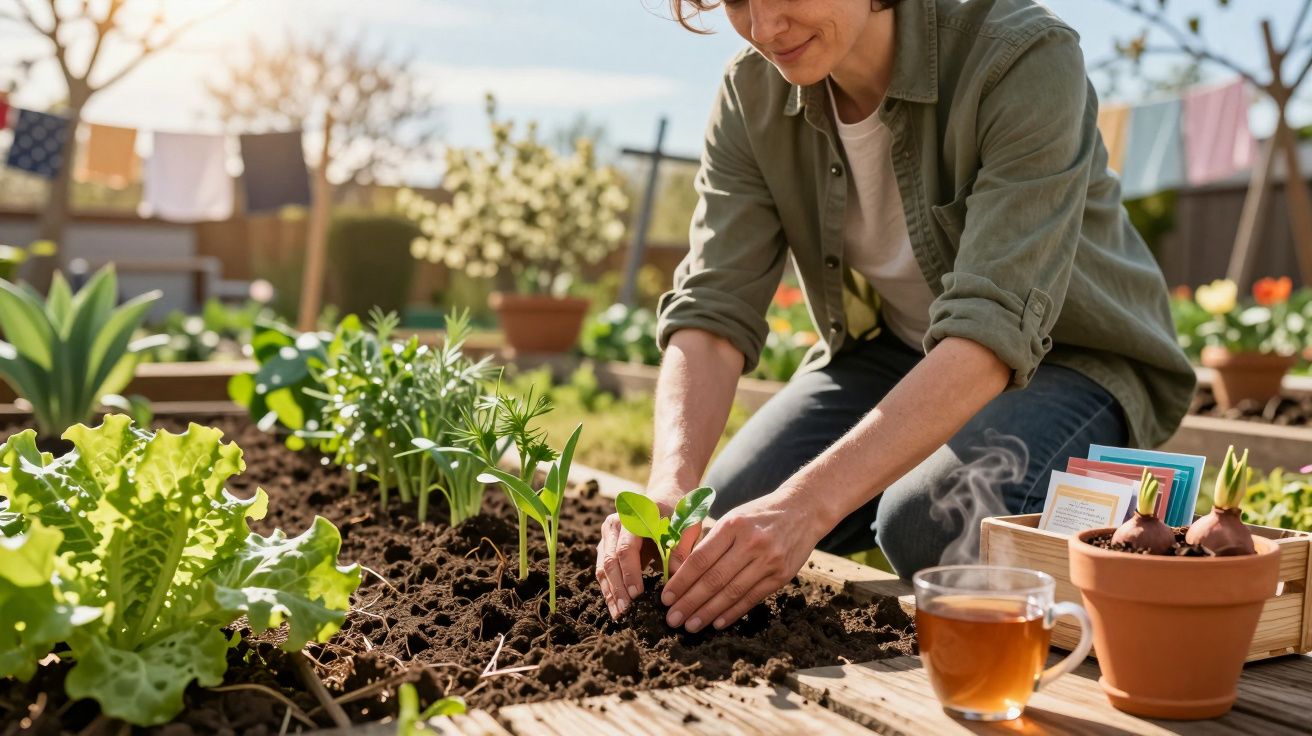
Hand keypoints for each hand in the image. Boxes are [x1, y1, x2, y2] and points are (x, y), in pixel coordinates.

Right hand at [595, 494, 702, 618]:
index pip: (626, 548)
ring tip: (620, 616)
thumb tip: (677, 576)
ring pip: (602, 568)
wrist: (664, 498)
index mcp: (632, 517)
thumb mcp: (684, 525)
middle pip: (609, 560)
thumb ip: (681, 547)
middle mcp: (613, 525)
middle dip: (617, 588)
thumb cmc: (677, 513)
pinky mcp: (606, 548)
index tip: (637, 594)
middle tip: (626, 611)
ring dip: (610, 593)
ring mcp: (607, 537)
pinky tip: (616, 608)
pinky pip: (603, 572)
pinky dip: (609, 590)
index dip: (630, 572)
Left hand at [660, 489, 826, 632]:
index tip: (665, 597)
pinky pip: (752, 598)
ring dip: (708, 612)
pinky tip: (717, 623)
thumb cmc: (759, 515)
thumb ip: (710, 542)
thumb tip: (680, 573)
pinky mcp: (782, 575)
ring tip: (690, 625)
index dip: (681, 581)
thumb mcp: (733, 518)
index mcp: (732, 525)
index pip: (700, 559)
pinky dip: (733, 612)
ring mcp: (769, 560)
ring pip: (732, 592)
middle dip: (690, 602)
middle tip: (672, 618)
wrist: (803, 510)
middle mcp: (751, 543)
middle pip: (714, 579)